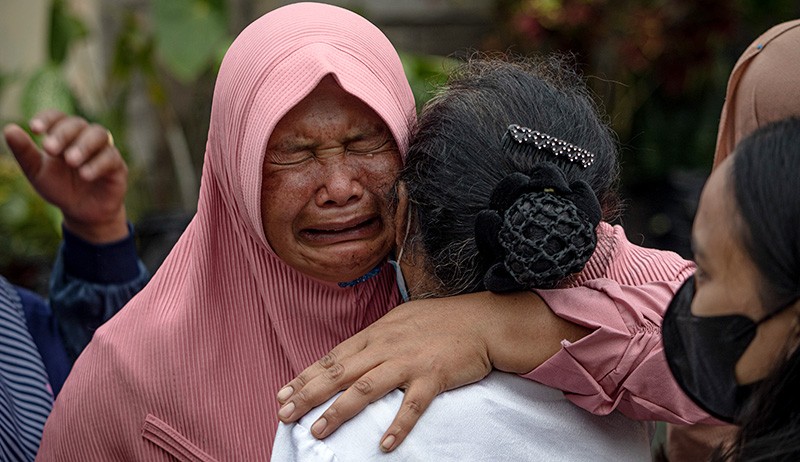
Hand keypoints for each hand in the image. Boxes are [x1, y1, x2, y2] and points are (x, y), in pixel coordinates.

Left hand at [3, 109, 128, 242]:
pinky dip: (97, 164)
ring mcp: (103, 150)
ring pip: (99, 134)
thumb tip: (9, 129)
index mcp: (64, 136)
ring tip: (71, 161)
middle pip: (78, 123)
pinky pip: (111, 157)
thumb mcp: (37, 172)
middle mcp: (85, 138)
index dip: (48, 119)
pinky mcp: (117, 166)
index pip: (58, 117)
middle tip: (49, 149)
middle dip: (63, 134)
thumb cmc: (60, 188)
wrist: (82, 213)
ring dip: (84, 145)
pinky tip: (84, 175)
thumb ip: (24, 152)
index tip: (34, 128)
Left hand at [276, 291, 589, 451]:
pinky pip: (412, 405)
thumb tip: (351, 356)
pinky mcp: (433, 376)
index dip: (306, 376)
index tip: (283, 393)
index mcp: (377, 334)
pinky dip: (398, 425)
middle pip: (340, 373)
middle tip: (284, 413)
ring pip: (366, 388)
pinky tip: (384, 444)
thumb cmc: (442, 321)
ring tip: (318, 430)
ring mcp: (409, 361)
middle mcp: (387, 346)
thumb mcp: (401, 321)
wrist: (483, 320)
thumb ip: (376, 339)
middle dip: (308, 394)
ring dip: (340, 410)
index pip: (334, 357)